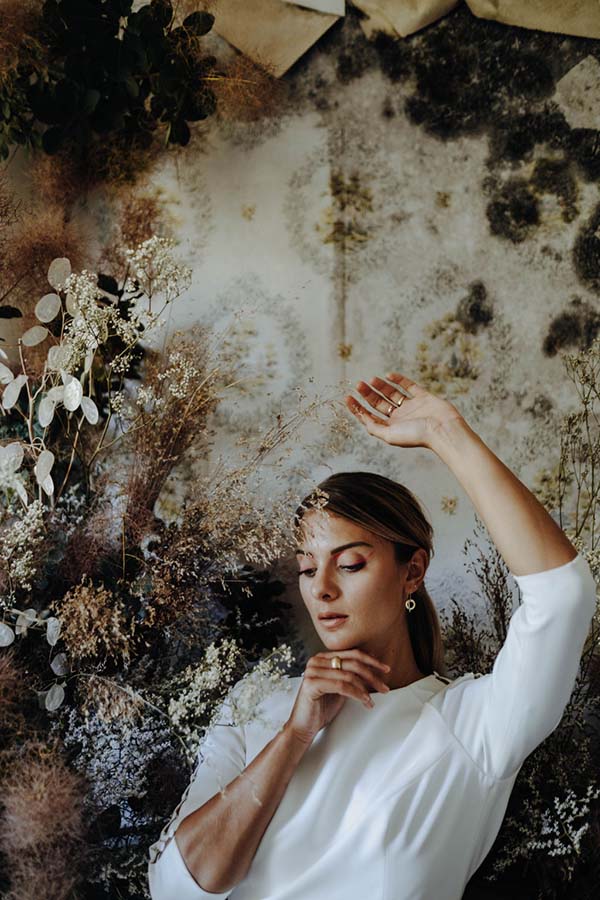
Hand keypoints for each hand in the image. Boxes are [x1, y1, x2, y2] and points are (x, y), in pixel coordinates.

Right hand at [285, 650, 390, 745]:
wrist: (303, 727)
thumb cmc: (321, 708)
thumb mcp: (340, 688)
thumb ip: (351, 675)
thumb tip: (372, 664)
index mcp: (323, 657)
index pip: (352, 653)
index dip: (371, 661)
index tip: (385, 670)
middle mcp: (316, 660)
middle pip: (352, 663)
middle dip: (372, 675)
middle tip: (384, 687)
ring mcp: (312, 671)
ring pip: (348, 675)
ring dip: (365, 688)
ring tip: (372, 700)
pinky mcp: (311, 684)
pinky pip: (341, 686)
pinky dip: (356, 693)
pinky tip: (365, 701)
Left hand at [344, 371, 465, 449]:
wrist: (443, 430)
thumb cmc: (417, 436)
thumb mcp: (390, 435)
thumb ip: (375, 427)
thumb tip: (362, 419)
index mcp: (391, 428)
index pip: (370, 416)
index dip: (358, 408)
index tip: (348, 397)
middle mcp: (400, 417)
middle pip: (379, 403)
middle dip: (368, 394)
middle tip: (358, 384)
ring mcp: (412, 406)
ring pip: (392, 394)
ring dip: (381, 386)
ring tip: (371, 379)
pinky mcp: (424, 397)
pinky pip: (409, 386)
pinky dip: (399, 380)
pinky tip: (389, 375)